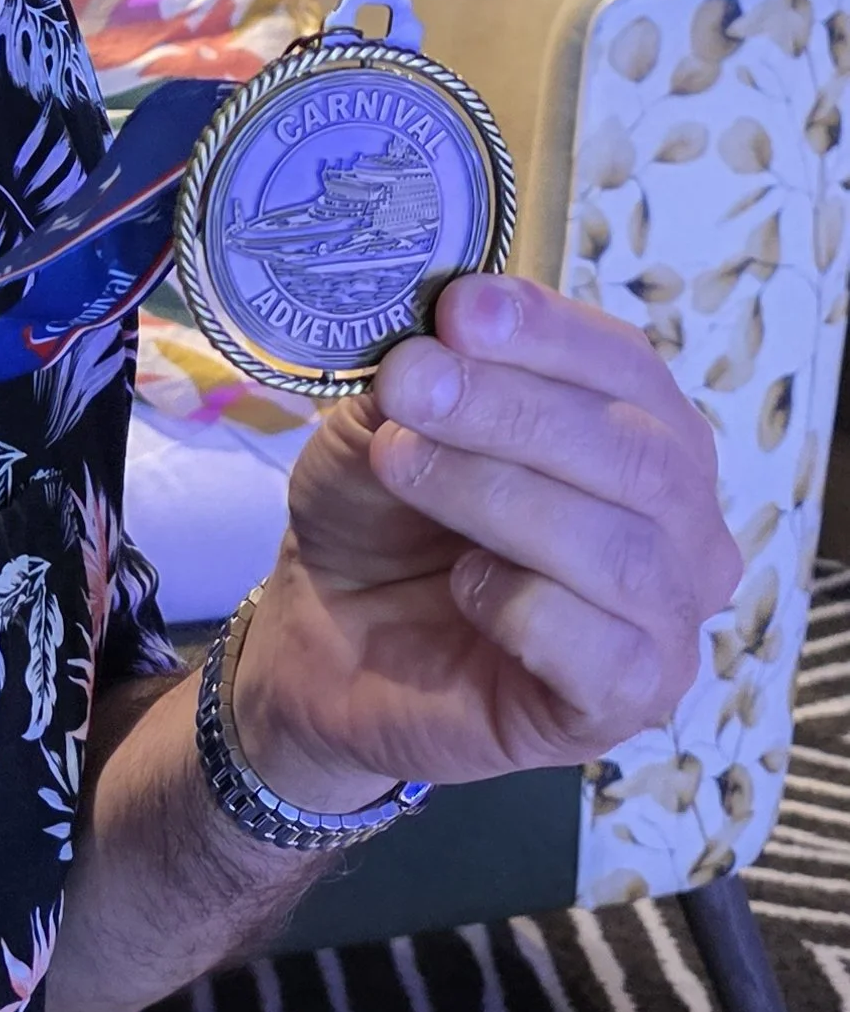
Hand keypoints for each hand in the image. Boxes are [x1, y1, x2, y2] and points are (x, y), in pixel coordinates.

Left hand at [231, 275, 740, 812]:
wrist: (329, 639)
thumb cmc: (383, 518)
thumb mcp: (383, 423)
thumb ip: (422, 377)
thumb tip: (442, 331)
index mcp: (647, 433)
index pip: (629, 366)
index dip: (548, 332)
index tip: (458, 309)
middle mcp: (682, 523)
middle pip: (636, 452)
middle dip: (512, 409)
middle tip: (408, 385)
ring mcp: (666, 618)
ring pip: (620, 548)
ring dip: (496, 493)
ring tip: (398, 464)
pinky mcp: (627, 701)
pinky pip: (602, 649)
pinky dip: (520, 604)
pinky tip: (460, 584)